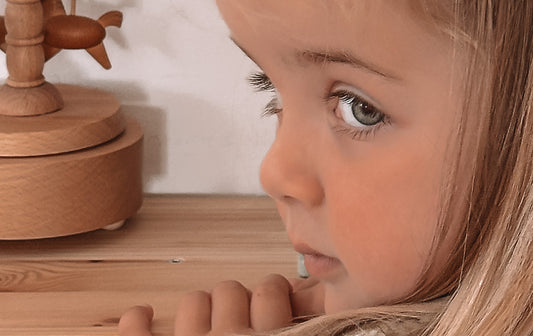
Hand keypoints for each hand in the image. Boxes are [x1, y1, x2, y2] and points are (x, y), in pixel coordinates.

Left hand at [118, 275, 323, 334]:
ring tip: (201, 333)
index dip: (271, 297)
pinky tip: (141, 319)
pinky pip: (134, 330)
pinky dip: (135, 323)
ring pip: (194, 302)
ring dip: (197, 315)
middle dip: (233, 305)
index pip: (273, 289)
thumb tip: (310, 300)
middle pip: (232, 289)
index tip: (269, 308)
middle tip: (235, 326)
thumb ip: (306, 330)